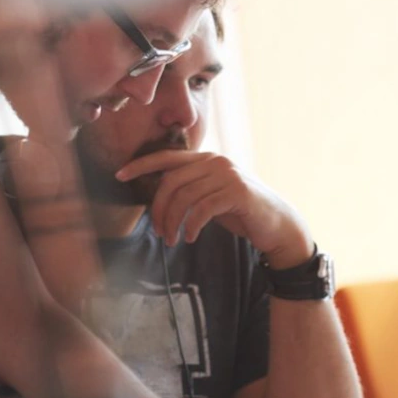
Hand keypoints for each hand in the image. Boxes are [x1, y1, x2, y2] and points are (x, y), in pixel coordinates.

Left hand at [116, 151, 312, 268]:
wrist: (277, 225)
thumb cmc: (241, 213)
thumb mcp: (211, 197)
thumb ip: (190, 191)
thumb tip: (159, 200)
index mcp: (206, 159)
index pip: (167, 157)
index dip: (141, 164)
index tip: (119, 174)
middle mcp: (216, 162)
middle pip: (171, 180)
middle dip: (159, 208)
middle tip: (159, 232)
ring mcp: (228, 175)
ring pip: (185, 196)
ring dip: (173, 222)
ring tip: (173, 240)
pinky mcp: (237, 192)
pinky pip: (202, 208)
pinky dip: (192, 225)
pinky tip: (191, 238)